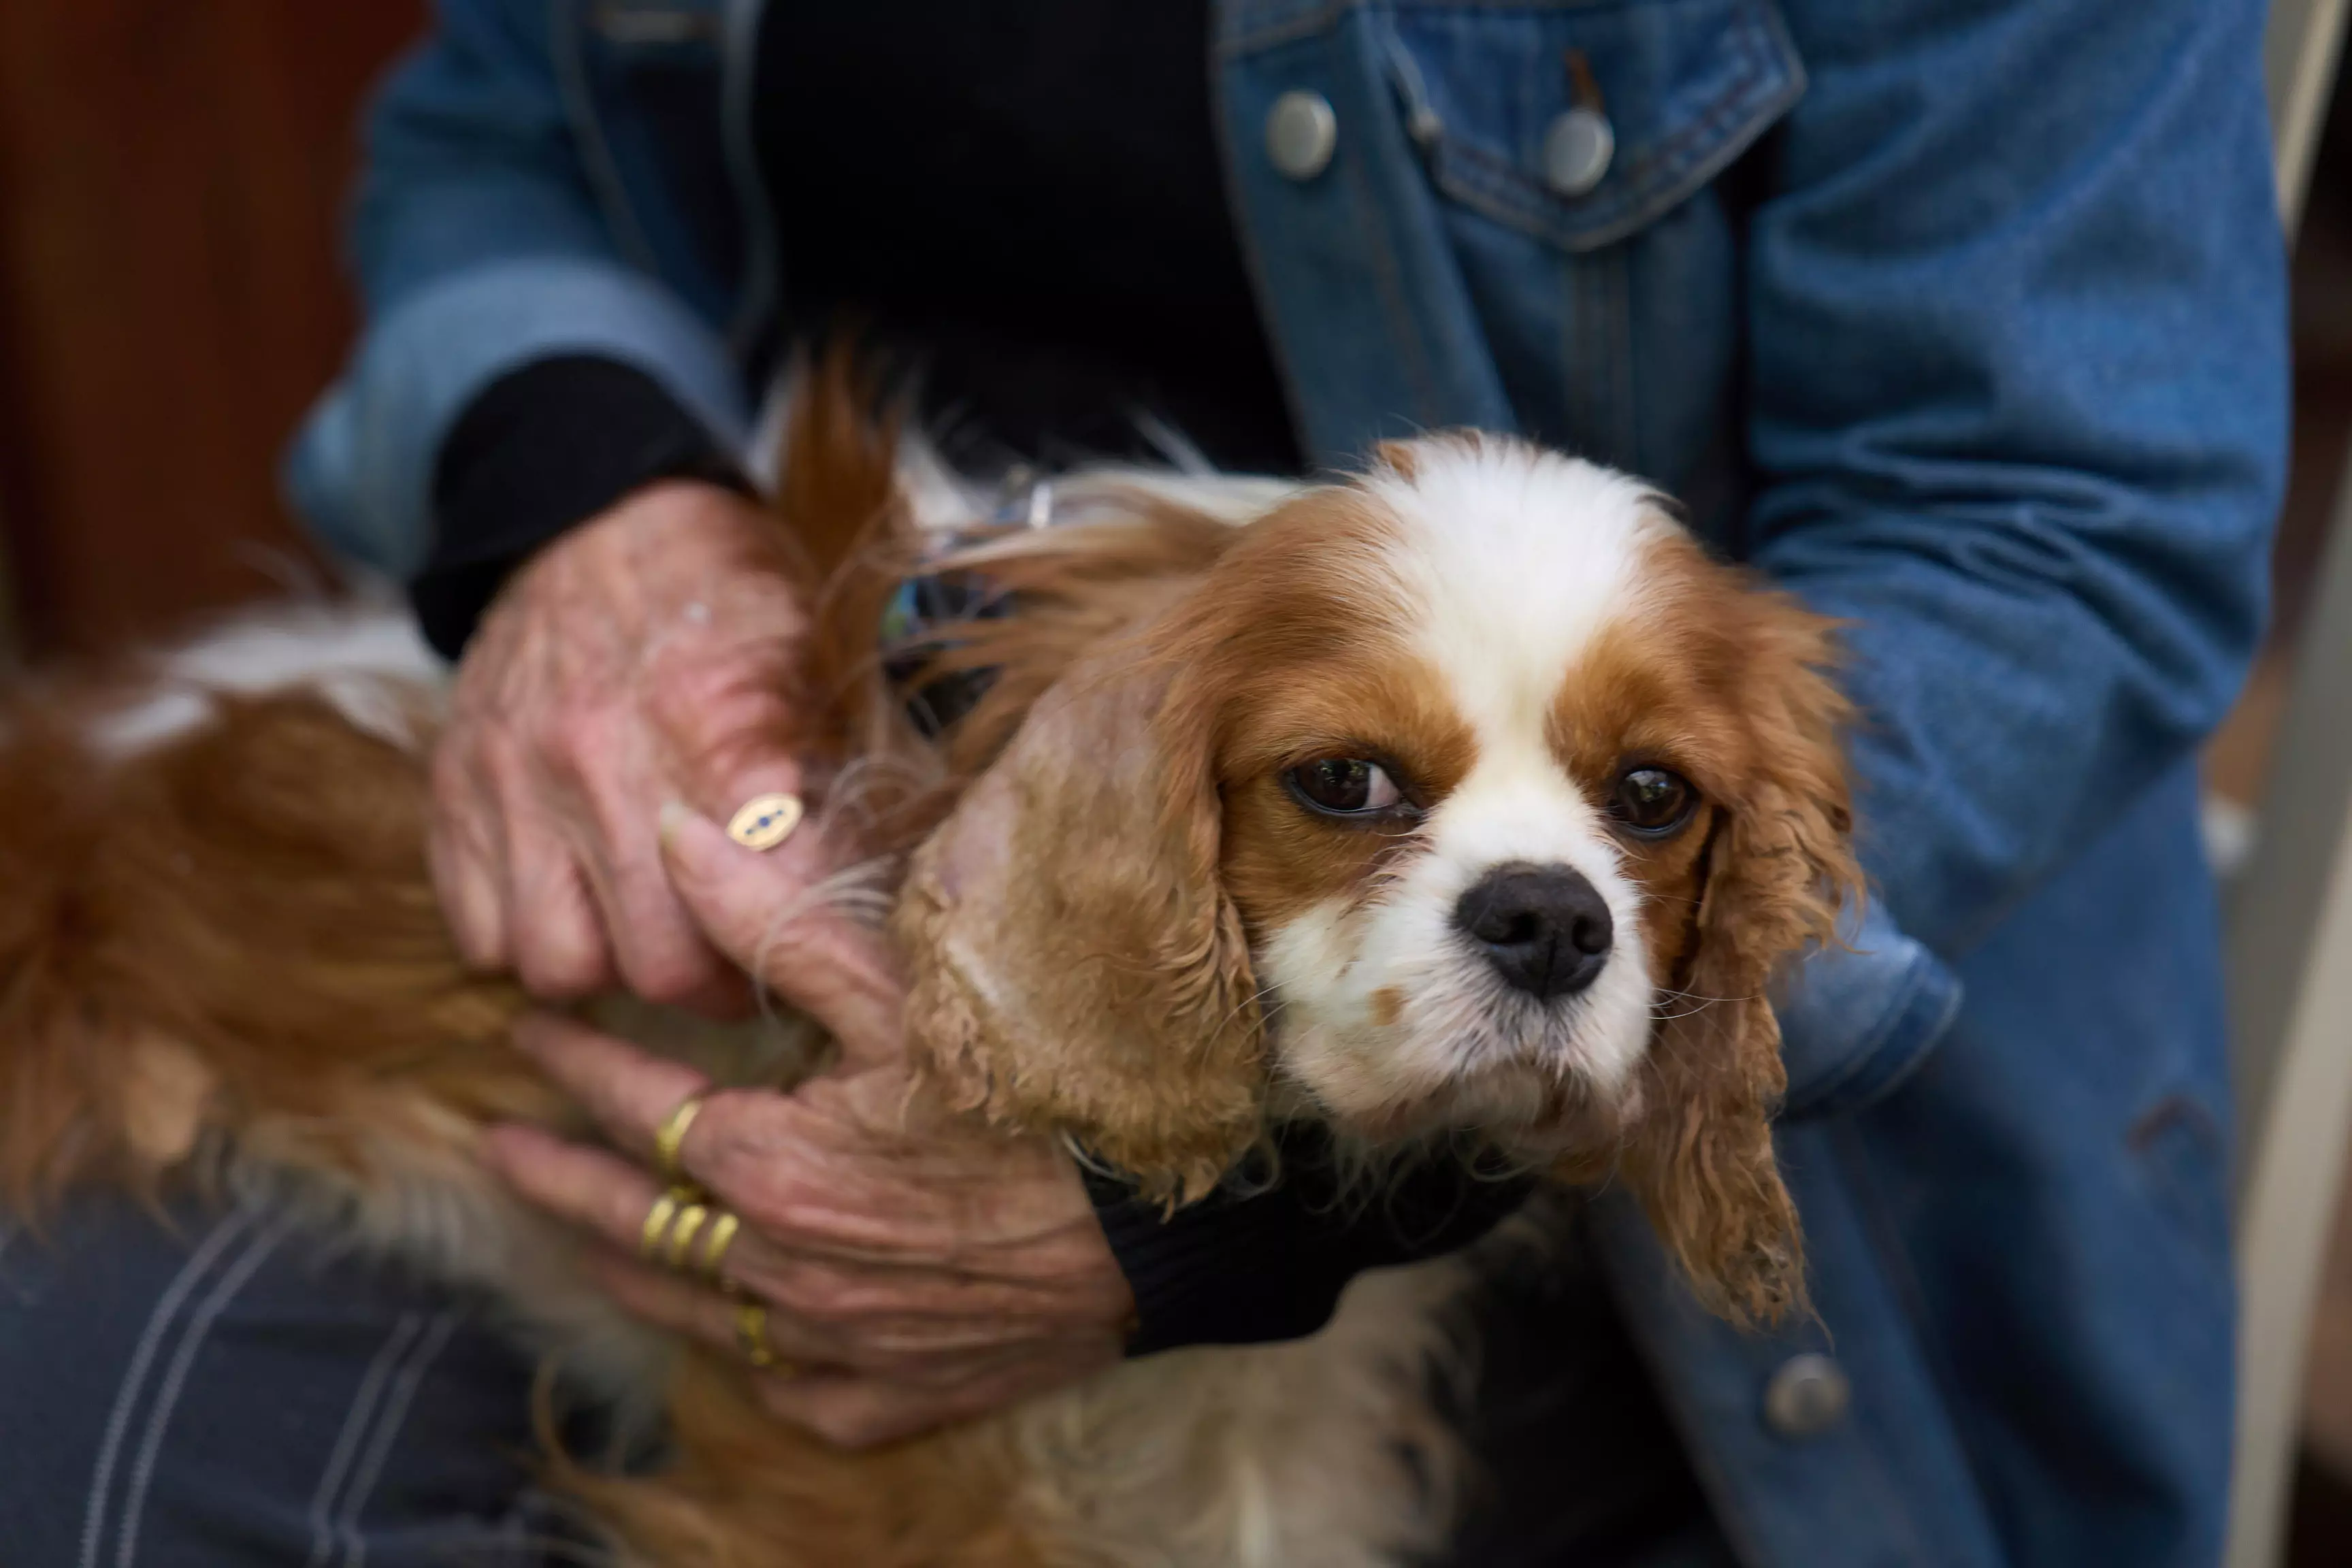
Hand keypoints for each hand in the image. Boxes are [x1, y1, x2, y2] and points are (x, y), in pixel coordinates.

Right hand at [431, 479, 807, 1013]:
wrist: (587, 513)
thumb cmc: (719, 590)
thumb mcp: (802, 649)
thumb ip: (826, 767)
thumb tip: (856, 883)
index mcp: (703, 718)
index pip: (758, 894)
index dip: (792, 939)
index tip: (808, 939)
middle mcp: (595, 759)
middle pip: (657, 964)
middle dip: (710, 986)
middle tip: (738, 964)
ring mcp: (511, 783)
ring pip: (558, 966)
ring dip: (612, 970)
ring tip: (652, 938)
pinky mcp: (453, 794)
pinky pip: (480, 934)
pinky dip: (530, 941)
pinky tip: (579, 904)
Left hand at [484, 804, 1135, 1447]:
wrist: (1162, 1218)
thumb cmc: (1036, 1087)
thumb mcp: (905, 984)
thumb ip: (775, 916)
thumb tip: (674, 835)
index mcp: (770, 1161)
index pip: (639, 1103)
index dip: (576, 1062)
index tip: (529, 1032)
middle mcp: (779, 1264)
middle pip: (634, 1221)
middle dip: (556, 1177)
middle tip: (501, 1150)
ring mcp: (829, 1343)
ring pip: (692, 1312)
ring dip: (626, 1267)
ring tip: (581, 1239)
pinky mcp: (888, 1393)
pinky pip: (787, 1383)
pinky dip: (748, 1354)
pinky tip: (735, 1333)